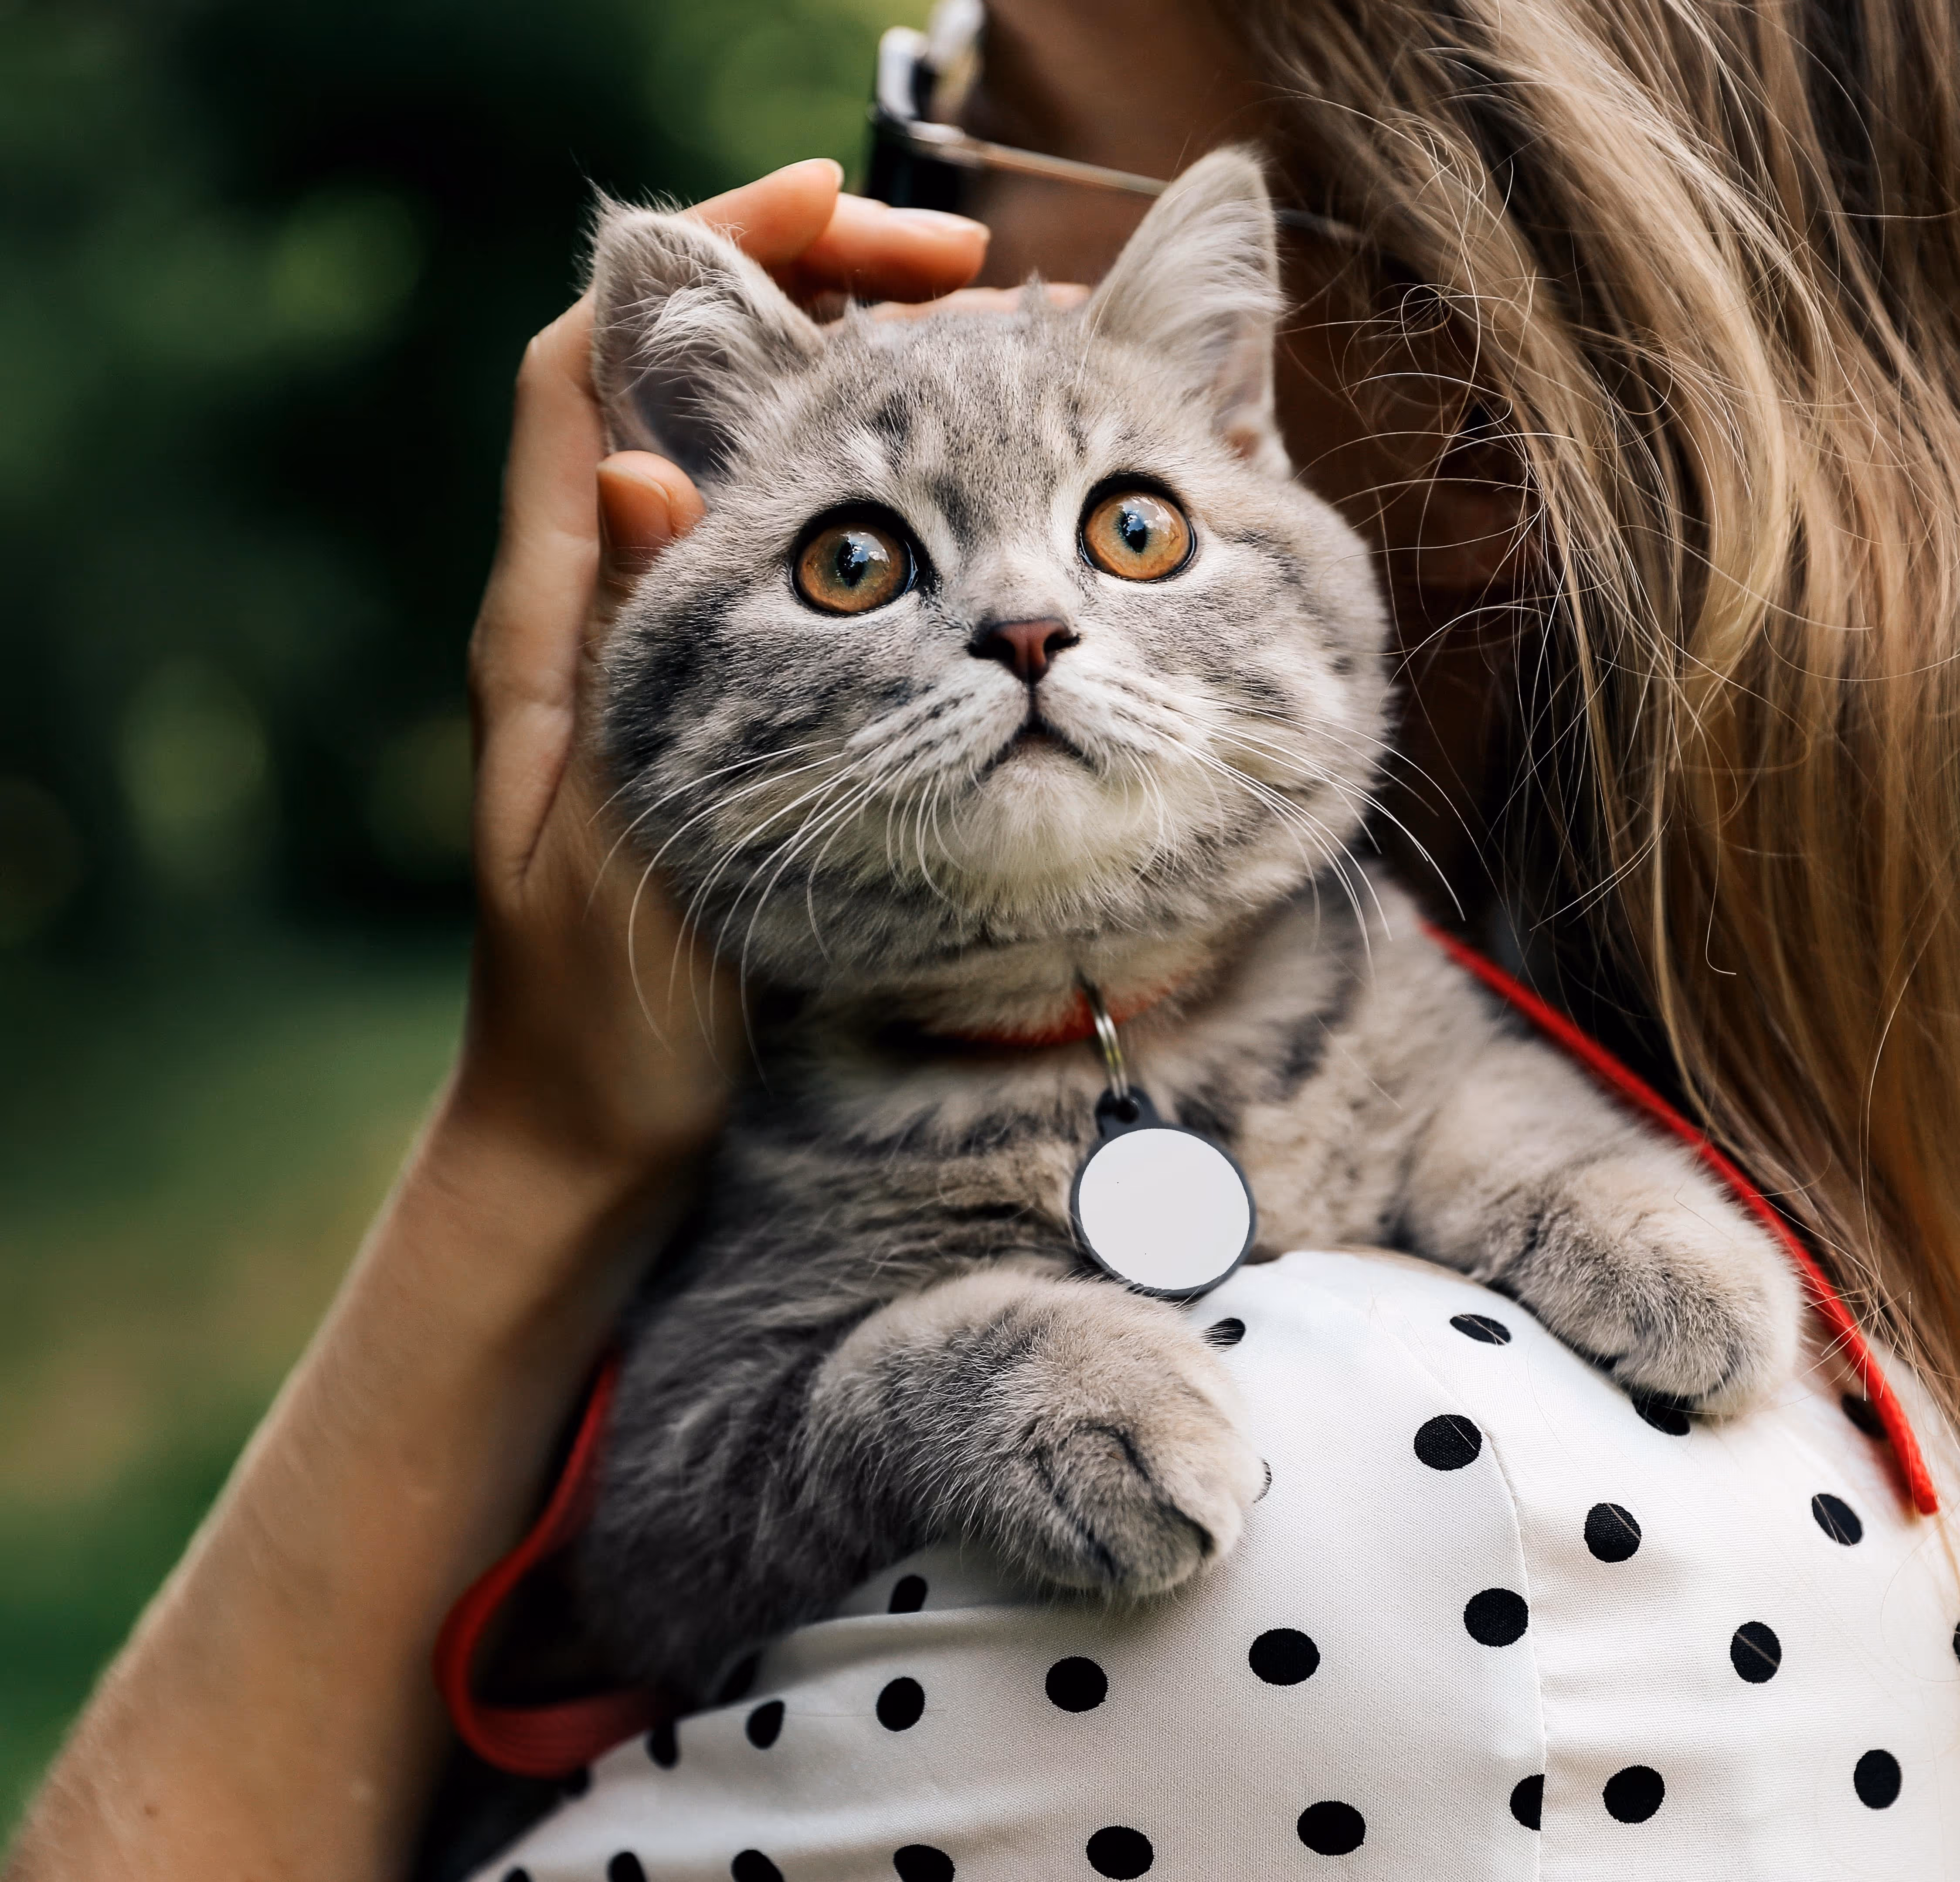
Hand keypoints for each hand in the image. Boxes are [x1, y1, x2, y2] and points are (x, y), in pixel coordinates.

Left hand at [450, 160, 989, 1181]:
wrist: (595, 1139)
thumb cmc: (598, 1024)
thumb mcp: (615, 842)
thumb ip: (631, 662)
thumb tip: (635, 465)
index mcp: (551, 627)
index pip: (593, 361)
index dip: (703, 259)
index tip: (847, 211)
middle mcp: (607, 620)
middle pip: (698, 387)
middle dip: (827, 306)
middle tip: (984, 302)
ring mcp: (681, 671)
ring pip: (768, 477)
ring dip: (874, 406)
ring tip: (1010, 382)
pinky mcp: (743, 730)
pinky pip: (807, 578)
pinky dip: (889, 521)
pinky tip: (981, 524)